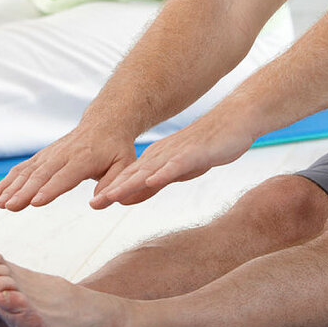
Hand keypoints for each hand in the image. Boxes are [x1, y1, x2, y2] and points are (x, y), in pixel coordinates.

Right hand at [0, 126, 138, 210]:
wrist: (105, 122)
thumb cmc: (116, 148)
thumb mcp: (124, 164)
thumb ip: (112, 183)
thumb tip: (97, 202)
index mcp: (84, 159)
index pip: (65, 176)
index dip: (50, 189)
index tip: (35, 202)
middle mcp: (64, 154)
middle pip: (41, 174)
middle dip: (24, 191)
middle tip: (9, 206)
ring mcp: (51, 153)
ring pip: (28, 171)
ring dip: (11, 187)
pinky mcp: (44, 155)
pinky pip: (24, 168)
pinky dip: (9, 180)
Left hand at [91, 117, 255, 207]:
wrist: (234, 121)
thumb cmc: (206, 148)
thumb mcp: (176, 172)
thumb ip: (153, 184)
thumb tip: (126, 200)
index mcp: (155, 159)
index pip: (129, 178)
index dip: (111, 191)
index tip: (93, 204)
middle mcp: (162, 155)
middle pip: (133, 174)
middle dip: (113, 190)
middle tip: (93, 205)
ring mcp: (177, 153)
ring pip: (150, 170)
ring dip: (130, 183)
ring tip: (112, 196)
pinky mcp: (194, 153)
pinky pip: (176, 165)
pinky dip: (163, 173)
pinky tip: (151, 180)